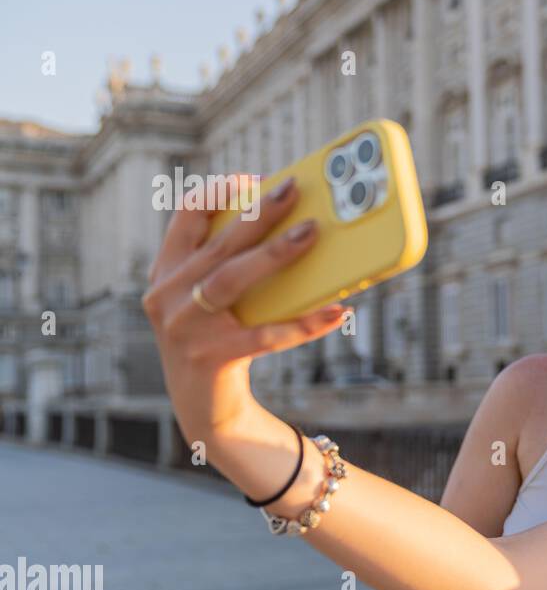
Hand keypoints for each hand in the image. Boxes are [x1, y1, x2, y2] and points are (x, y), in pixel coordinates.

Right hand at [140, 175, 350, 443]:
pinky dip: (305, 323)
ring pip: (233, 280)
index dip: (218, 192)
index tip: (255, 180)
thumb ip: (237, 267)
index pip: (184, 217)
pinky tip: (336, 312)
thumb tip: (301, 228)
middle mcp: (168, 296)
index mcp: (167, 272)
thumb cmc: (222, 341)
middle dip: (258, 213)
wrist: (207, 410)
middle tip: (294, 189)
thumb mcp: (216, 301)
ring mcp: (185, 328)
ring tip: (312, 232)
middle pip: (219, 244)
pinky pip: (266, 335)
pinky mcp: (211, 357)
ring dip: (274, 253)